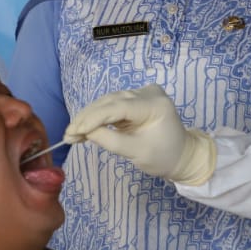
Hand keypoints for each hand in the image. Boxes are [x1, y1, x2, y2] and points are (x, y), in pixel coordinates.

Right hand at [63, 85, 215, 184]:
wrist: (183, 156)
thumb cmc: (164, 157)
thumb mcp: (136, 152)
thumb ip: (109, 140)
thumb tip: (84, 131)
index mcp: (155, 104)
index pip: (117, 107)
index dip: (92, 118)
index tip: (73, 131)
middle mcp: (149, 93)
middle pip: (110, 102)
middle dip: (87, 118)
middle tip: (68, 134)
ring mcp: (143, 94)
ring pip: (109, 102)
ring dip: (89, 117)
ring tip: (73, 133)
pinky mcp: (137, 99)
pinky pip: (113, 105)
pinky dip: (98, 117)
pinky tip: (84, 128)